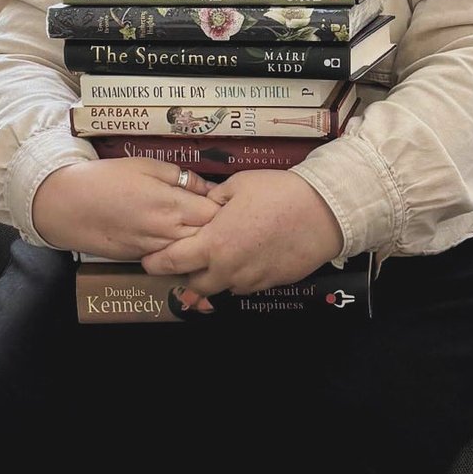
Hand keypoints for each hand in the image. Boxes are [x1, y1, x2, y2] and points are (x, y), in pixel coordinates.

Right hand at [31, 158, 217, 257]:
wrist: (67, 205)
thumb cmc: (106, 179)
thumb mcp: (145, 165)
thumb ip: (180, 176)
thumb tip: (206, 186)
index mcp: (171, 206)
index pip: (215, 214)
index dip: (224, 207)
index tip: (226, 199)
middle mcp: (166, 233)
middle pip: (208, 238)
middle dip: (218, 228)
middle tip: (222, 215)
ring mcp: (154, 250)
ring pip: (191, 253)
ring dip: (200, 242)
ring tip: (204, 228)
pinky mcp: (140, 259)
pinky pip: (169, 258)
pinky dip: (179, 251)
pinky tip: (177, 238)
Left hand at [140, 170, 343, 294]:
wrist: (323, 212)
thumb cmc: (278, 193)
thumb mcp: (237, 185)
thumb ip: (213, 200)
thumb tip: (204, 207)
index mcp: (214, 243)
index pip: (173, 262)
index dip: (157, 263)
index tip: (149, 261)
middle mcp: (228, 268)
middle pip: (194, 284)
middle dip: (186, 273)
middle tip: (187, 257)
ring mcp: (250, 279)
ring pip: (220, 288)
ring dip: (213, 276)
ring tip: (219, 255)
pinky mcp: (269, 283)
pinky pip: (244, 285)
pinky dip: (238, 275)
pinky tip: (247, 255)